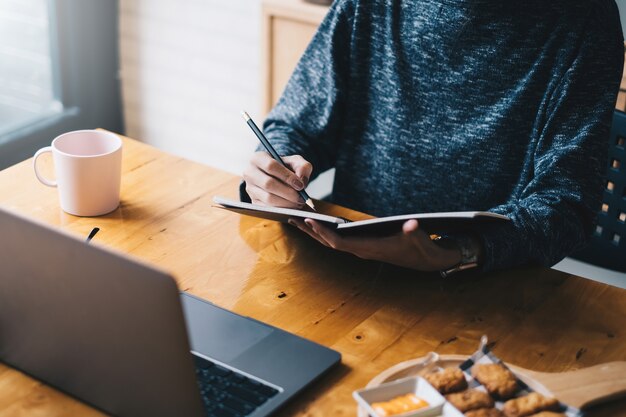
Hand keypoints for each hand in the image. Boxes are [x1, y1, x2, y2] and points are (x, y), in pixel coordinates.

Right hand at [243, 152, 312, 207]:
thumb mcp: (295, 161)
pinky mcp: (253, 201)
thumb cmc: (285, 167)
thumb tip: (301, 180)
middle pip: (268, 184)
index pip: (271, 166)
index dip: (287, 176)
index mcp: (257, 158)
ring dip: (286, 203)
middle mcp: (250, 173)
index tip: (300, 185)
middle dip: (288, 193)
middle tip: (301, 198)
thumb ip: (302, 167)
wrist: (275, 175)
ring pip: (268, 198)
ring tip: (298, 203)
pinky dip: (281, 209)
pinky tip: (291, 207)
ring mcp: (250, 188)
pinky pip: (267, 208)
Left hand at [289, 219, 462, 271]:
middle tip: (291, 217)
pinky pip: (338, 239)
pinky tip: (316, 221)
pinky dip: (325, 230)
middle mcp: (361, 251)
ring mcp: (360, 249)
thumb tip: (412, 224)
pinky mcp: (362, 245)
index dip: (324, 233)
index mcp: (369, 249)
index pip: (339, 243)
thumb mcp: (420, 239)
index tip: (309, 220)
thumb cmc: (422, 249)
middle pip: (328, 242)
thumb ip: (415, 232)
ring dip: (313, 231)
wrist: (427, 261)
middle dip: (310, 231)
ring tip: (296, 218)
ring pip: (331, 241)